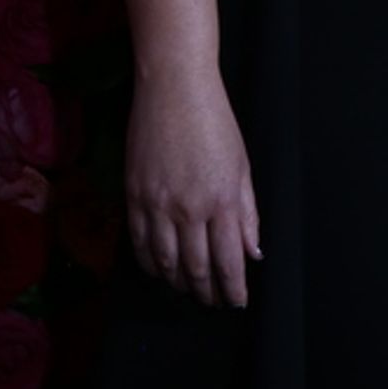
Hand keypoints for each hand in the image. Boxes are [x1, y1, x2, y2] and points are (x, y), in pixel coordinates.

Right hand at [124, 74, 262, 307]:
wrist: (173, 87)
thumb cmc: (214, 120)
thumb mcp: (242, 165)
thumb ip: (247, 212)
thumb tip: (253, 252)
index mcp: (222, 200)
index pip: (229, 262)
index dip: (233, 289)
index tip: (237, 301)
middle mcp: (190, 208)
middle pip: (197, 268)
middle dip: (207, 292)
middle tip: (212, 300)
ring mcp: (158, 203)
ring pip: (166, 262)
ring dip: (178, 282)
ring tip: (187, 288)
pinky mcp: (134, 194)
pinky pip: (139, 242)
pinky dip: (149, 263)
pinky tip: (158, 269)